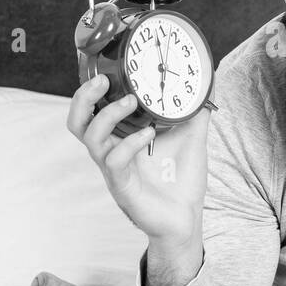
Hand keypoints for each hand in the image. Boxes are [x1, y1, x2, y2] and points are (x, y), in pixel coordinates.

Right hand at [67, 74, 209, 253]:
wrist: (187, 219)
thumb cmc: (182, 180)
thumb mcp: (191, 137)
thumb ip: (196, 111)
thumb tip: (207, 83)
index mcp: (121, 137)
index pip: (92, 110)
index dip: (90, 88)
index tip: (106, 66)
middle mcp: (111, 151)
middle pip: (78, 121)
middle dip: (84, 97)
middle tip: (104, 79)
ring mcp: (114, 170)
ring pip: (91, 138)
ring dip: (108, 115)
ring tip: (132, 102)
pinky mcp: (123, 187)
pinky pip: (115, 162)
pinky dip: (129, 143)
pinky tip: (149, 133)